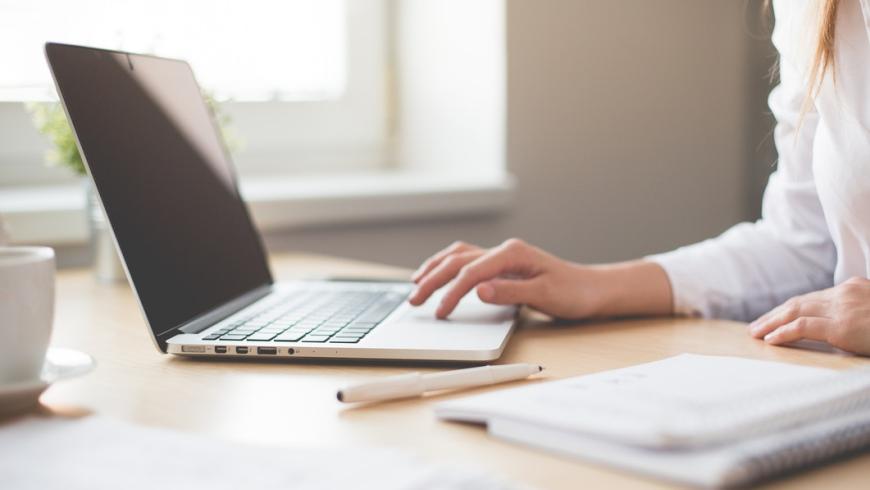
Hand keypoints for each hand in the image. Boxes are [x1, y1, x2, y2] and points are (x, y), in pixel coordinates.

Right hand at [408, 239, 601, 318]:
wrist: (591, 290)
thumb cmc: (573, 292)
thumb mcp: (544, 295)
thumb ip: (510, 292)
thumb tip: (478, 290)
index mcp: (512, 254)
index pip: (471, 272)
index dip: (451, 293)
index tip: (440, 313)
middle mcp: (504, 251)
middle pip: (458, 261)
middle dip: (432, 279)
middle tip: (414, 300)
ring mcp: (502, 256)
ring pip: (458, 256)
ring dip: (435, 268)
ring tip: (415, 284)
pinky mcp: (502, 266)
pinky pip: (467, 260)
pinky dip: (448, 267)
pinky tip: (438, 274)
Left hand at [748, 277, 869, 354]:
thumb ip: (856, 313)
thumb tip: (842, 327)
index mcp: (852, 288)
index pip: (813, 298)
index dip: (789, 308)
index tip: (775, 316)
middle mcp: (844, 293)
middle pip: (799, 303)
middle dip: (774, 315)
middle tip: (756, 325)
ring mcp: (842, 308)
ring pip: (795, 312)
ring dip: (771, 323)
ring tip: (756, 332)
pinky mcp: (842, 326)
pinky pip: (803, 327)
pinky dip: (783, 332)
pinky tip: (770, 339)